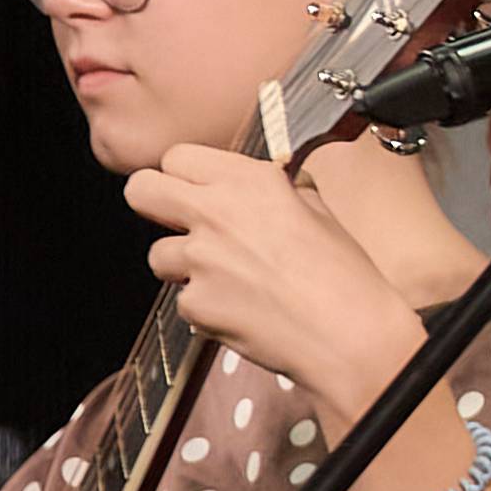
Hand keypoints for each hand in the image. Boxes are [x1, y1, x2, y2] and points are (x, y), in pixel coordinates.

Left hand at [130, 145, 422, 414]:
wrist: (349, 333)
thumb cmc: (344, 276)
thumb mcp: (321, 213)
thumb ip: (283, 190)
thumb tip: (274, 182)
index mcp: (250, 182)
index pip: (177, 157)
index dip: (185, 174)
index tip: (196, 187)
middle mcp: (217, 213)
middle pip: (140, 190)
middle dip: (153, 202)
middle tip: (176, 219)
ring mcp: (199, 260)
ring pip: (157, 254)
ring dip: (183, 266)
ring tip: (226, 279)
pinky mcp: (194, 303)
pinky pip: (184, 300)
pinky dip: (207, 306)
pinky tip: (241, 310)